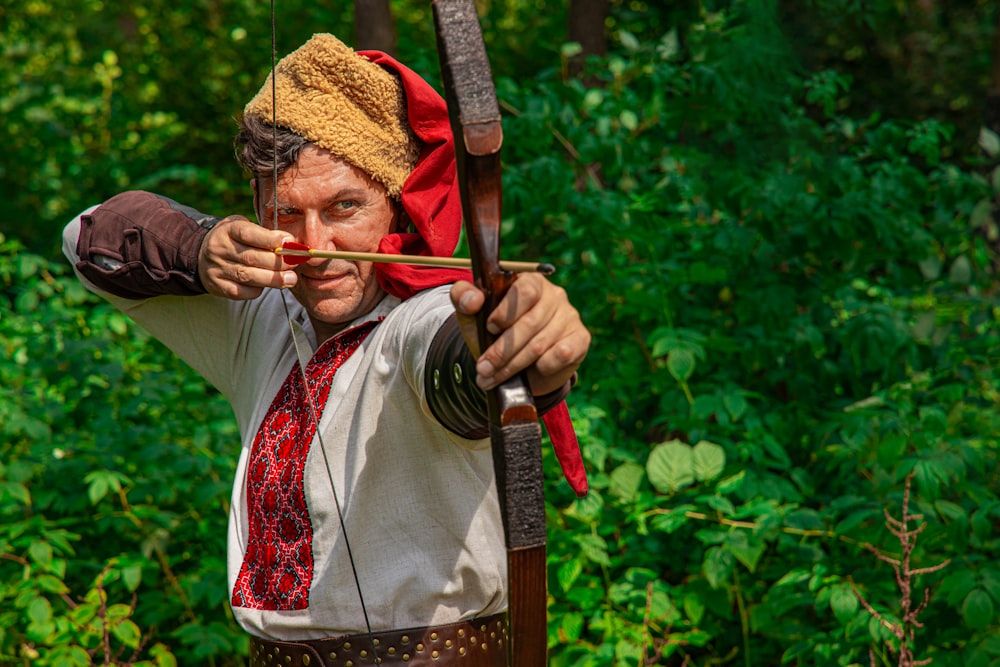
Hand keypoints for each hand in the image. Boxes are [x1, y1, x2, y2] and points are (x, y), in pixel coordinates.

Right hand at [198, 216, 298, 298]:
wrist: (201, 255)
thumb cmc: (234, 240)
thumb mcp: (244, 227)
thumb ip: (264, 233)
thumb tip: (289, 242)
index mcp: (228, 230)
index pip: (248, 233)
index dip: (270, 239)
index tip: (290, 242)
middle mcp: (219, 249)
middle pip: (251, 257)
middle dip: (277, 262)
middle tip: (295, 264)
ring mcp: (217, 268)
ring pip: (247, 276)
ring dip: (273, 279)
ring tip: (291, 279)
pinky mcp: (217, 285)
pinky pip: (240, 291)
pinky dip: (257, 290)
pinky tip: (267, 286)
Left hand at [450, 273, 589, 395]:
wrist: (517, 362)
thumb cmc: (494, 332)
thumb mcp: (473, 316)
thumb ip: (464, 299)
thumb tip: (472, 299)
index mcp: (529, 281)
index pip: (525, 290)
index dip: (507, 311)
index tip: (490, 327)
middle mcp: (554, 295)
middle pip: (531, 322)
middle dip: (503, 350)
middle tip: (483, 367)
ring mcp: (569, 316)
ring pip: (541, 343)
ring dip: (513, 365)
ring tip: (491, 377)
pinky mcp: (580, 338)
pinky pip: (563, 353)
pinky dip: (544, 366)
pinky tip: (531, 372)